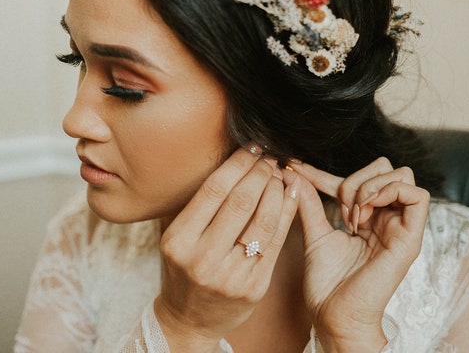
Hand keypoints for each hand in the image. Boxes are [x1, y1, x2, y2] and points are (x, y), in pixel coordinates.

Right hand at [154, 146, 299, 351]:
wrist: (189, 321)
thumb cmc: (183, 267)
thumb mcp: (176, 235)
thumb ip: (197, 203)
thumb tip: (232, 160)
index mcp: (178, 241)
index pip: (214, 189)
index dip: (238, 163)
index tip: (251, 148)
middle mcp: (202, 259)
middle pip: (241, 201)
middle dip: (260, 172)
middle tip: (269, 158)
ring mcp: (230, 276)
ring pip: (263, 220)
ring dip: (276, 190)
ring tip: (279, 174)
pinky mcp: (254, 288)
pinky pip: (276, 242)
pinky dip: (287, 212)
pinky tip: (292, 194)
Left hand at [286, 157, 429, 352]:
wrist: (333, 315)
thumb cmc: (327, 283)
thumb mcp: (315, 232)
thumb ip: (309, 201)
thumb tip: (293, 171)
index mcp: (368, 217)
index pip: (354, 178)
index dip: (324, 172)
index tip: (297, 169)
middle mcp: (387, 219)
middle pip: (385, 168)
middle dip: (355, 179)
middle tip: (340, 209)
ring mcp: (400, 228)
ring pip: (401, 175)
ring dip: (369, 187)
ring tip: (352, 215)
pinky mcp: (410, 239)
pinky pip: (418, 197)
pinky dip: (389, 192)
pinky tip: (365, 212)